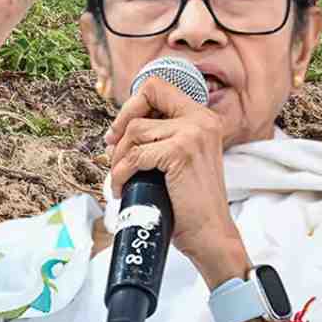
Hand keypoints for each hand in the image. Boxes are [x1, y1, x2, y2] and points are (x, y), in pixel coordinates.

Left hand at [104, 77, 244, 284]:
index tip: (119, 130)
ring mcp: (192, 134)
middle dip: (120, 124)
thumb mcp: (180, 158)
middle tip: (111, 151)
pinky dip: (120, 174)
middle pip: (144, 99)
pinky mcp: (180, 153)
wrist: (211, 234)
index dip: (133, 104)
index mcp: (203, 118)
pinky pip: (134, 156)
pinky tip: (121, 188)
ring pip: (135, 131)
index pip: (158, 87)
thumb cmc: (189, 201)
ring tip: (120, 177)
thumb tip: (120, 129)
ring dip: (118, 157)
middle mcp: (201, 120)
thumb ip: (162, 137)